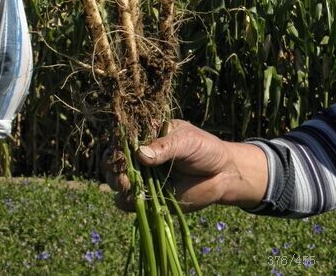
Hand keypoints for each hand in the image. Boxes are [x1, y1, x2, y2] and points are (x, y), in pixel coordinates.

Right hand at [104, 119, 267, 212]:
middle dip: (113, 165)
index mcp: (148, 134)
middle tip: (121, 172)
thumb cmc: (206, 150)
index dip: (117, 141)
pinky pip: (126, 201)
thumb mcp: (188, 142)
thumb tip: (140, 154)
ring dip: (116, 182)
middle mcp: (140, 155)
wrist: (222, 175)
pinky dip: (126, 200)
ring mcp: (142, 176)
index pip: (123, 135)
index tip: (119, 148)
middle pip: (114, 158)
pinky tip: (133, 197)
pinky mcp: (146, 197)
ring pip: (115, 179)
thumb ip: (165, 147)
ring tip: (126, 184)